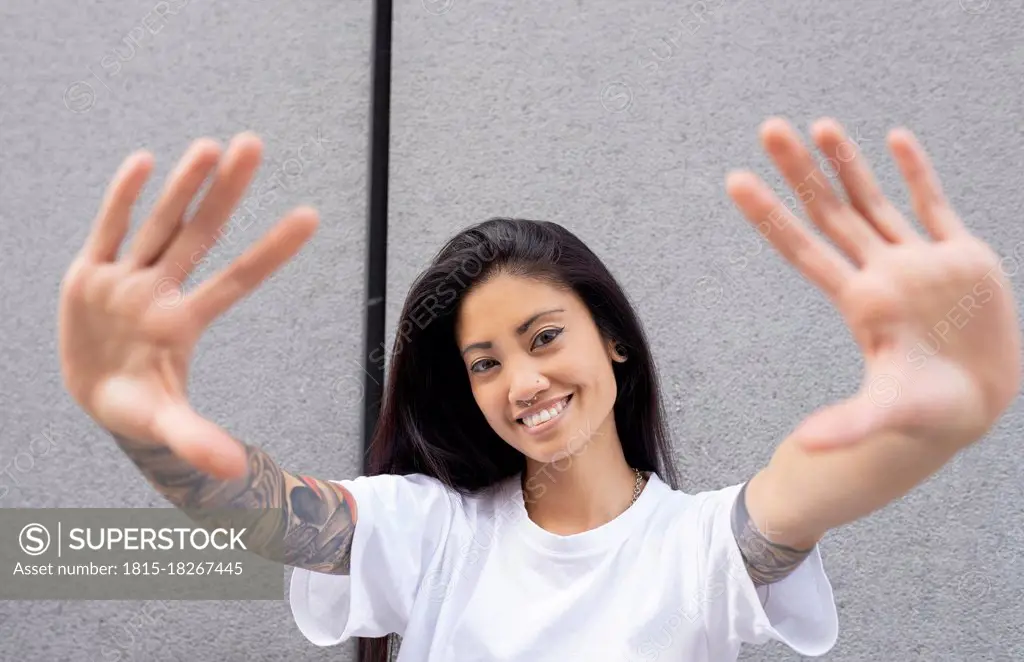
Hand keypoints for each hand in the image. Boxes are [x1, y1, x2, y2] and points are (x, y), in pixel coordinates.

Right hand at [58, 132, 317, 478]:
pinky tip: (143, 161)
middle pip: (199, 234)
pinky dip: (120, 198)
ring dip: (181, 185)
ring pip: (158, 224)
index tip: (311, 216)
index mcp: (184, 323)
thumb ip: (197, 440)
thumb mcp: (164, 425)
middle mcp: (161, 292)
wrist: (93, 396)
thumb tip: (232, 471)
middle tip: (254, 145)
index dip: (271, 250)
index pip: (238, 279)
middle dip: (225, 192)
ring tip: (210, 146)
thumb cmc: (137, 407)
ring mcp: (126, 279)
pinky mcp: (88, 274)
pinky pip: (107, 230)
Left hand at [725, 117, 1020, 449]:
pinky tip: (895, 138)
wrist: (977, 404)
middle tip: (768, 128)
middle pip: (831, 212)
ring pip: (875, 200)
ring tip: (819, 124)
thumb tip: (804, 446)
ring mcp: (920, 261)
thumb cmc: (927, 412)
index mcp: (859, 301)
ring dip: (849, 162)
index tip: (735, 180)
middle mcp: (881, 273)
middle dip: (800, 171)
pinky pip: (935, 206)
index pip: (803, 249)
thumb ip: (848, 424)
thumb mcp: (887, 415)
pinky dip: (918, 172)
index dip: (770, 216)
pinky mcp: (962, 257)